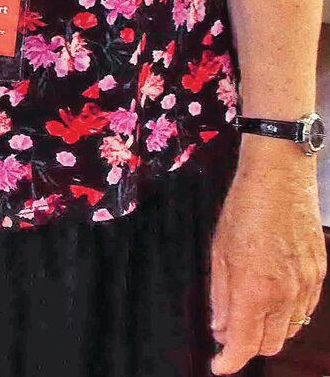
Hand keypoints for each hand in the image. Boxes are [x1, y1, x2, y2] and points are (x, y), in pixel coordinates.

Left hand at [209, 142, 324, 372]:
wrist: (281, 179)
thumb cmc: (244, 209)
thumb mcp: (219, 250)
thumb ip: (219, 294)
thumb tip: (219, 327)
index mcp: (255, 289)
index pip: (245, 343)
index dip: (230, 361)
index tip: (219, 366)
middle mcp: (286, 295)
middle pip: (270, 343)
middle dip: (248, 346)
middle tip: (229, 334)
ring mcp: (308, 287)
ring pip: (290, 330)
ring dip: (268, 330)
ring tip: (248, 312)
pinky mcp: (320, 276)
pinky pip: (305, 310)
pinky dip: (287, 314)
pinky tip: (271, 298)